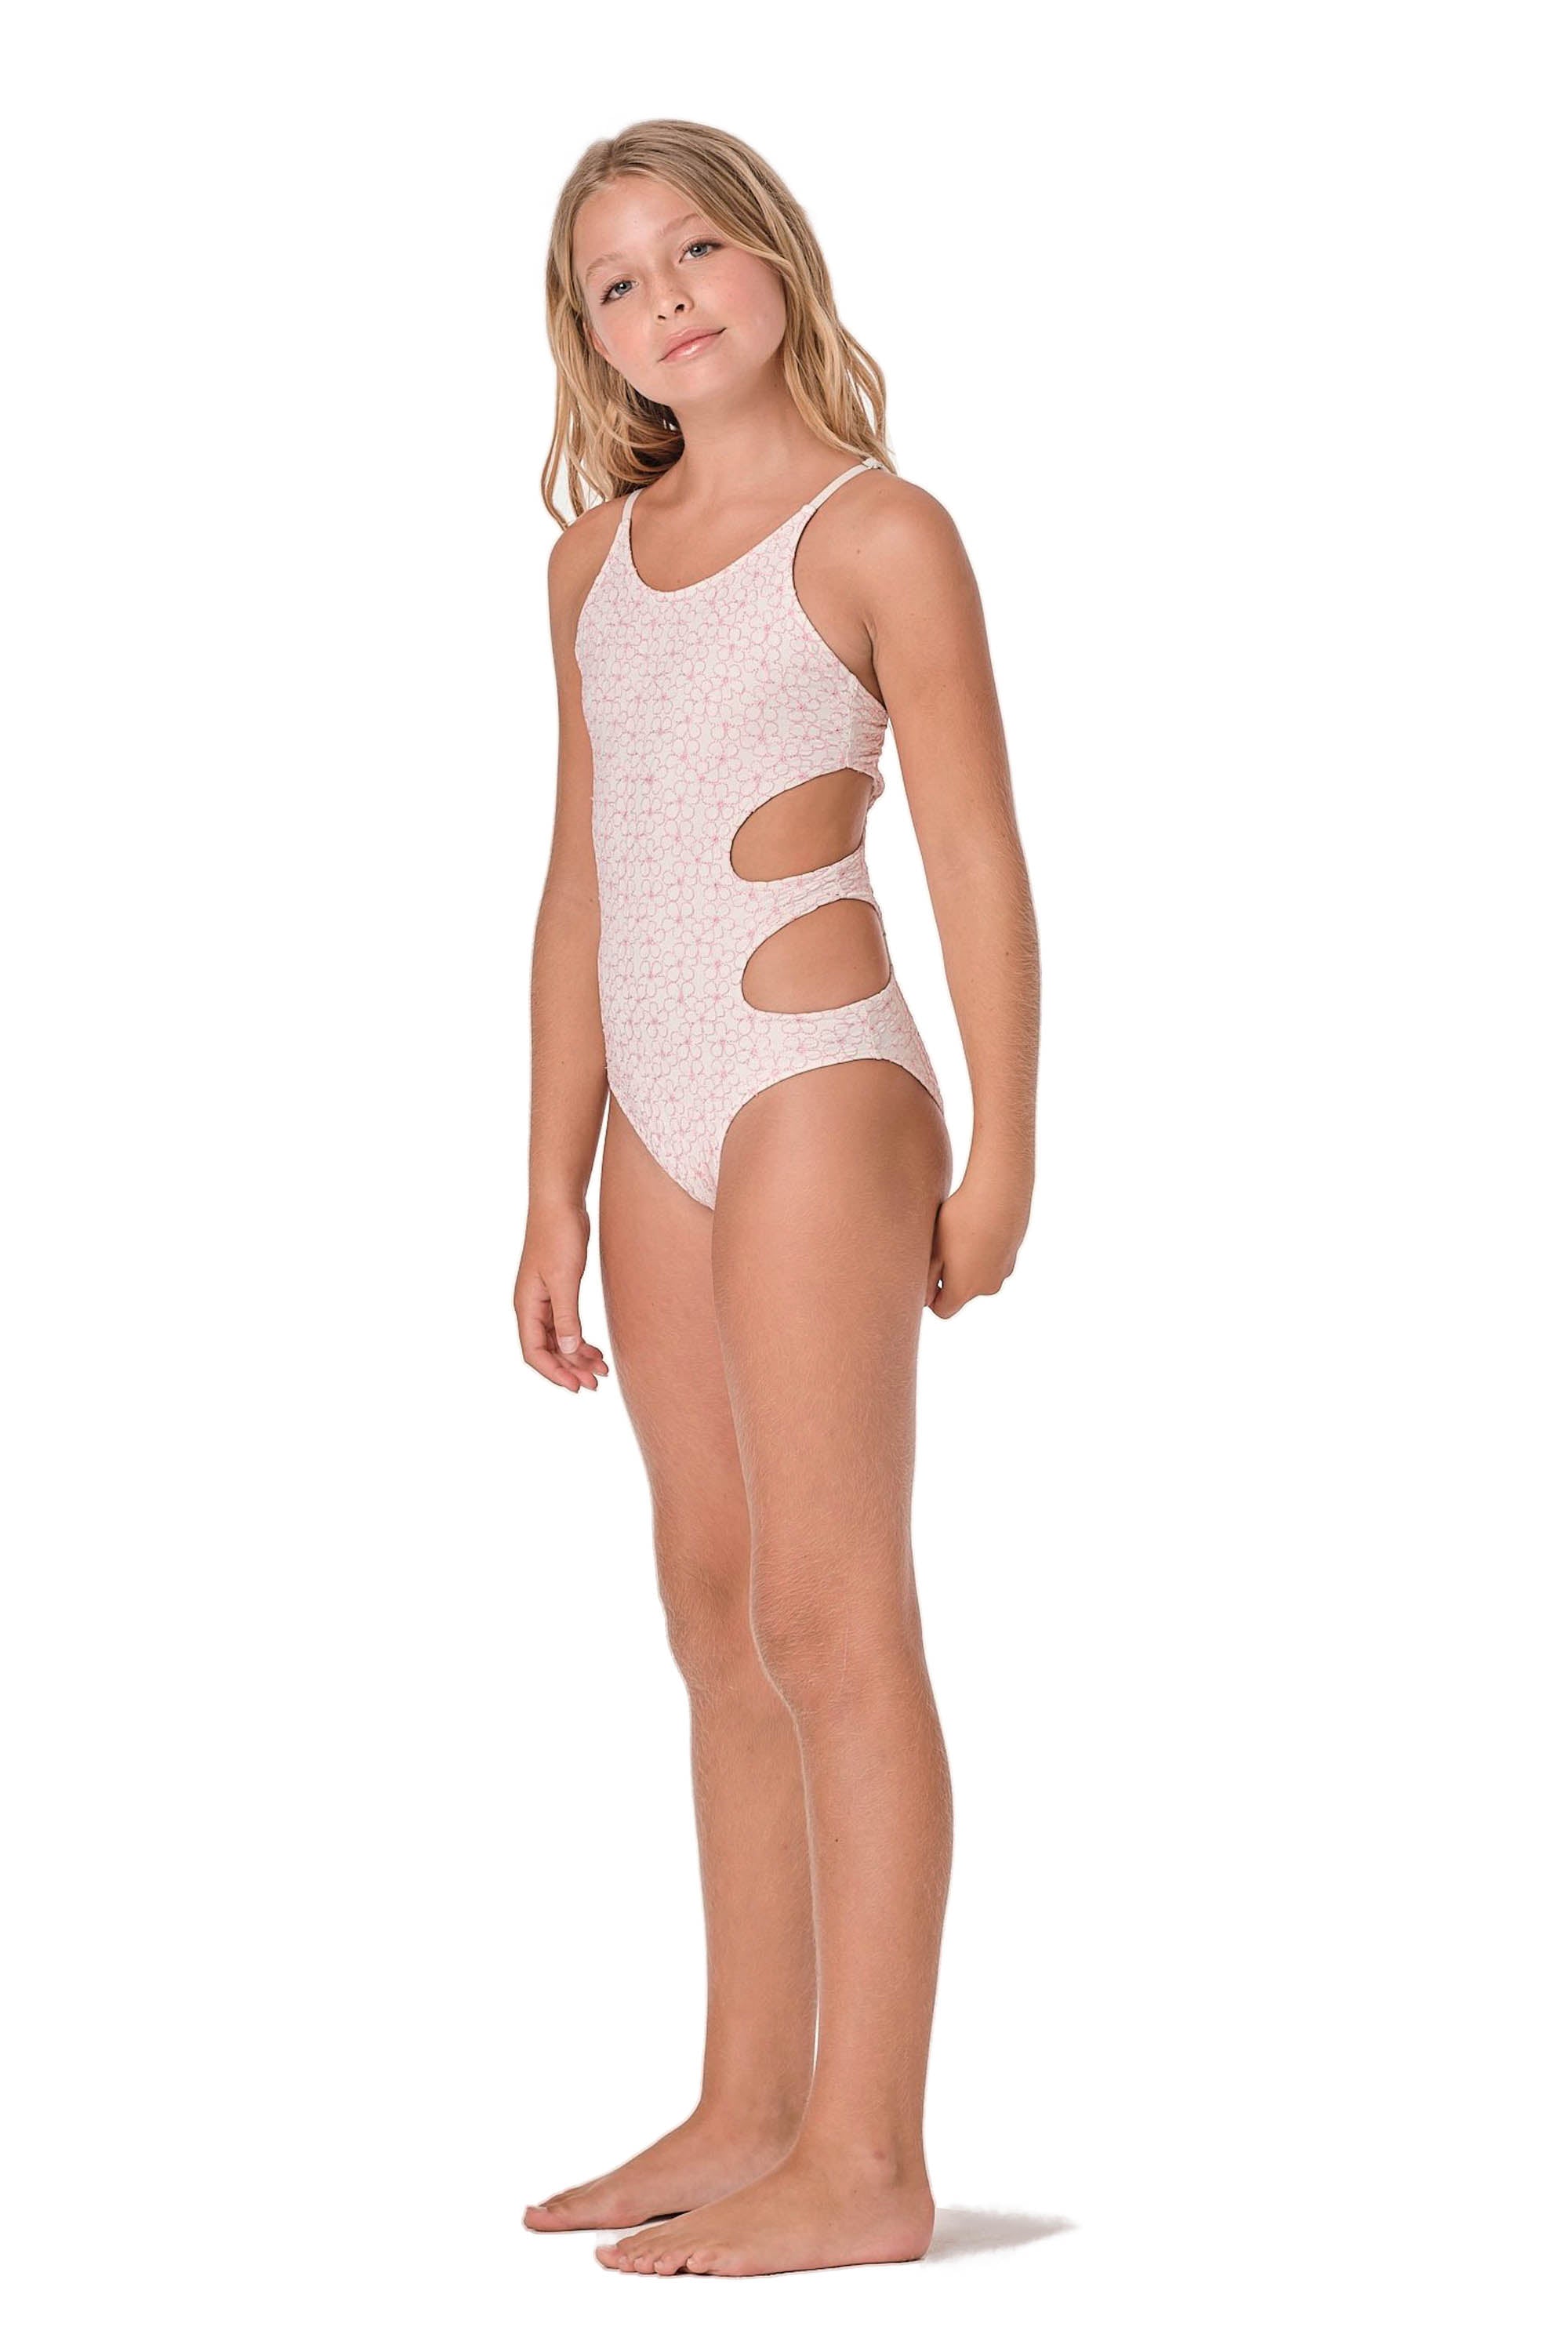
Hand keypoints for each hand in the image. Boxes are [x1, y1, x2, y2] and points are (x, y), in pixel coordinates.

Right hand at [514, 1200, 610, 1390]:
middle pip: (547, 1349)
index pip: (534, 1352)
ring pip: (558, 1338)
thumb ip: (567, 1316)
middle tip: (596, 1382)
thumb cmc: (559, 1236)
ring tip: (602, 1369)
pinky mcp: (557, 1289)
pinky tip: (595, 1348)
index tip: (577, 1386)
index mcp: (527, 1306)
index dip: (554, 1372)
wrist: (560, 1203)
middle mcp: (531, 1306)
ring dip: (577, 1356)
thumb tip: (570, 1351)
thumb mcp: (564, 1279)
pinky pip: (565, 1324)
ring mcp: (544, 1299)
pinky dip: (579, 1339)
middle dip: (570, 1368)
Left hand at [925, 1170, 1029, 1318]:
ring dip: (968, 1264)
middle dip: (949, 1278)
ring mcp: (1003, 1272)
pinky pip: (992, 1262)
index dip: (931, 1296)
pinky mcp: (1013, 1256)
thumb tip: (923, 1300)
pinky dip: (984, 1252)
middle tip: (943, 1247)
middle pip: (961, 1294)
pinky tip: (979, 1229)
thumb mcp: (934, 1248)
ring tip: (962, 1235)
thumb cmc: (959, 1220)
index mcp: (963, 1290)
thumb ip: (926, 1279)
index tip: (927, 1272)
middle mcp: (987, 1288)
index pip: (943, 1310)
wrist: (999, 1192)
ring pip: (978, 1277)